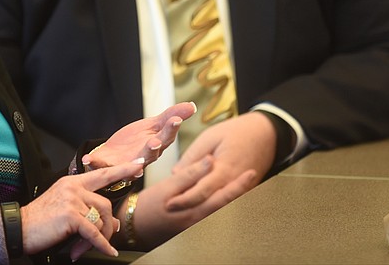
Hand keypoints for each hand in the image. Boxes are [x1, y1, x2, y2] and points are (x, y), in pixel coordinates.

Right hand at [21, 159, 144, 259]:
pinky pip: (94, 233)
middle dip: (108, 225)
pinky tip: (107, 251)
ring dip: (99, 238)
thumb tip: (113, 223)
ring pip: (100, 219)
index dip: (122, 170)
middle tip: (104, 239)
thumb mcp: (65, 209)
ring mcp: (72, 200)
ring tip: (84, 248)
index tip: (138, 166)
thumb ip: (88, 211)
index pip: (102, 174)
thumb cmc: (40, 220)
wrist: (18, 227)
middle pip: (106, 203)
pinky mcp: (71, 216)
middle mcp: (74, 187)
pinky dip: (102, 245)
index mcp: (72, 182)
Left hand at [83, 102, 195, 168]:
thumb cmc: (137, 139)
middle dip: (152, 149)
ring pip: (131, 166)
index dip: (171, 129)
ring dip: (132, 165)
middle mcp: (144, 158)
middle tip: (155, 142)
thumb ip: (172, 115)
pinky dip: (95, 162)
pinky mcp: (108, 166)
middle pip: (150, 154)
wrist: (115, 151)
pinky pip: (101, 165)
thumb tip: (192, 105)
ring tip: (135, 164)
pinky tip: (89, 159)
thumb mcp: (153, 124)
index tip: (175, 120)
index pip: (166, 136)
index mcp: (156, 145)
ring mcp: (126, 164)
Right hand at [126, 155, 255, 247]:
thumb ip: (190, 174)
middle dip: (242, 191)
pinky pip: (214, 214)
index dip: (239, 184)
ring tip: (244, 182)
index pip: (224, 196)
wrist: (135, 225)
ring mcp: (198, 227)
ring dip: (234, 197)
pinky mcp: (193, 227)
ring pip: (222, 210)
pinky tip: (226, 194)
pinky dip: (222, 203)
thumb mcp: (168, 186)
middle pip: (228, 206)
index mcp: (195, 211)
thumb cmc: (149, 205)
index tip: (250, 172)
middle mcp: (200, 222)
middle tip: (253, 175)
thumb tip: (209, 161)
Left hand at [166, 112, 274, 211]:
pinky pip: (226, 202)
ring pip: (217, 206)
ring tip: (180, 211)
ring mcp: (242, 190)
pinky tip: (198, 206)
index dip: (184, 199)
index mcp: (224, 169)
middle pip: (208, 203)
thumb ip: (192, 156)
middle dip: (188, 209)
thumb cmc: (237, 131)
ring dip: (199, 209)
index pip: (201, 191)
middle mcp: (233, 184)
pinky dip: (212, 205)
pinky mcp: (245, 191)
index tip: (168, 203)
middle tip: (170, 210)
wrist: (266, 133)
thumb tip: (176, 173)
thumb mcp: (210, 136)